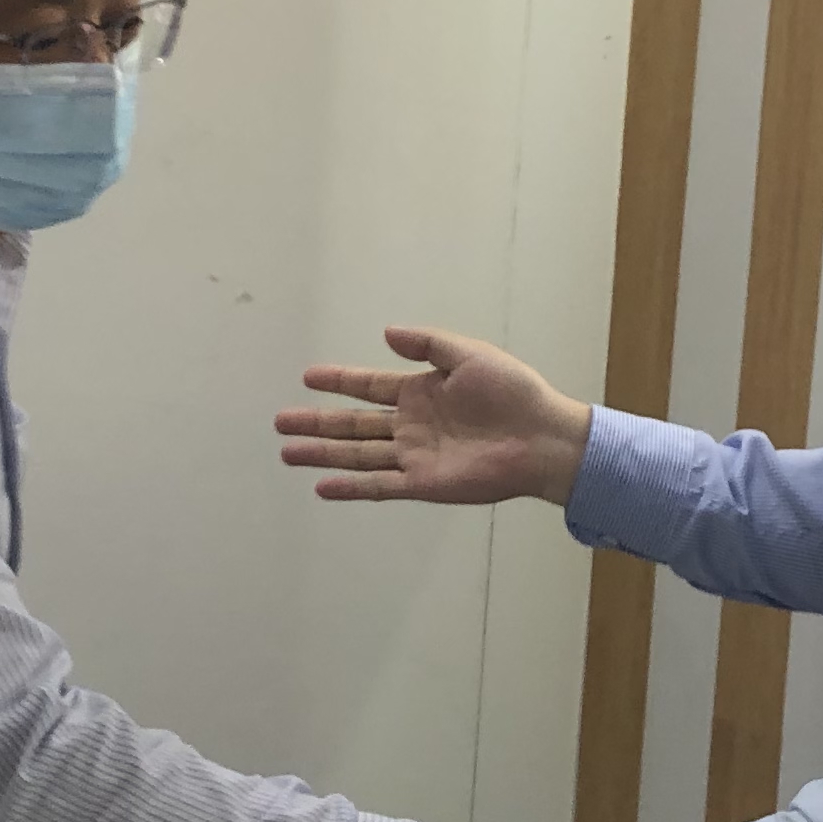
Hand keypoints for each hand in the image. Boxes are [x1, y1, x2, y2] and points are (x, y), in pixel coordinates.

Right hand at [278, 327, 589, 507]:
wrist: (542, 437)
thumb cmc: (513, 392)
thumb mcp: (469, 355)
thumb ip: (428, 345)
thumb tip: (387, 334)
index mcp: (421, 392)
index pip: (368, 386)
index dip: (338, 381)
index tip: (307, 376)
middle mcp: (411, 425)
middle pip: (353, 424)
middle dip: (316, 422)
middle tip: (280, 420)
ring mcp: (414, 456)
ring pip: (357, 455)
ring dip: (322, 454)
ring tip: (287, 451)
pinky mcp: (423, 483)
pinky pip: (379, 486)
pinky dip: (351, 487)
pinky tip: (322, 485)